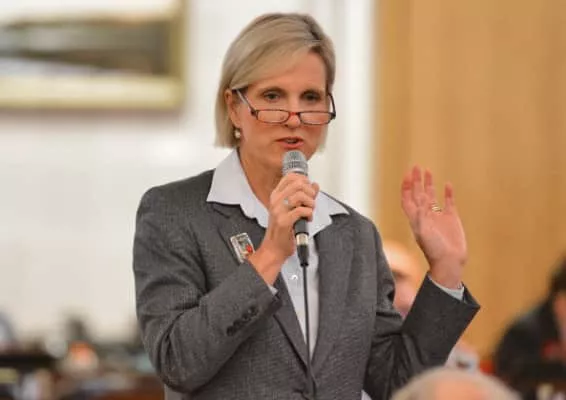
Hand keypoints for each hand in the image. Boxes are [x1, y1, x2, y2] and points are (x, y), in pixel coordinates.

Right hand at [248, 173, 318, 284]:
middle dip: (310, 192)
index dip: (304, 180)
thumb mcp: (292, 210)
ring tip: (310, 210)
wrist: (274, 248)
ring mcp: (279, 210)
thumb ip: (305, 196)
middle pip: (298, 183)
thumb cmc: (282, 231)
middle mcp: (276, 201)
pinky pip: (302, 210)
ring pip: (300, 195)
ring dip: (311, 203)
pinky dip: (309, 214)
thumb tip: (314, 185)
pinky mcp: (284, 221)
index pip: (290, 177)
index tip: (309, 188)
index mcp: (276, 196)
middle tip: (311, 201)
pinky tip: (308, 219)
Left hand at [401, 166, 466, 288]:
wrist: (450, 262)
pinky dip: (448, 193)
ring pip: (431, 196)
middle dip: (415, 181)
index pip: (407, 199)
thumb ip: (421, 215)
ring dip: (429, 184)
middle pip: (417, 194)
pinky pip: (449, 203)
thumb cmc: (434, 250)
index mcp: (415, 219)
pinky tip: (448, 184)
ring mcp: (438, 217)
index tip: (407, 174)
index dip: (405, 187)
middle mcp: (425, 215)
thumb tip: (421, 198)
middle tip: (416, 166)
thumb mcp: (424, 232)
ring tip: (427, 170)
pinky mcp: (451, 219)